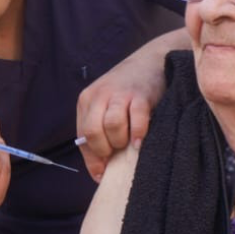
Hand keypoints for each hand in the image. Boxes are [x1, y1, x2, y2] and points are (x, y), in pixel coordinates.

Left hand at [76, 30, 186, 180]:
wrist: (152, 59)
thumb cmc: (128, 89)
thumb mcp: (106, 103)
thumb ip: (99, 129)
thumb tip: (99, 171)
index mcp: (87, 100)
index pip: (82, 136)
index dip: (91, 159)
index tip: (101, 174)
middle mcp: (100, 95)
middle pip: (92, 132)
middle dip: (104, 150)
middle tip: (116, 153)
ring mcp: (121, 94)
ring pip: (111, 126)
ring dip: (120, 141)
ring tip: (129, 143)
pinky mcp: (142, 95)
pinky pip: (137, 120)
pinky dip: (138, 134)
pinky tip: (140, 141)